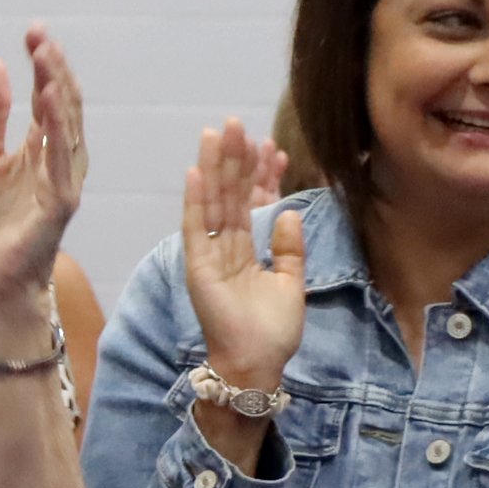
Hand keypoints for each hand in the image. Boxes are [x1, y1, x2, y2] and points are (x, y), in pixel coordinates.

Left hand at [0, 26, 86, 321]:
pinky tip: (51, 103)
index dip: (44, 64)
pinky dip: (58, 130)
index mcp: (42, 147)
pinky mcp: (60, 203)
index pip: (50, 97)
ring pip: (68, 127)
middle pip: (65, 105)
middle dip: (54, 69)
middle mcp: (61, 159)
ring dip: (59, 91)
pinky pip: (62, 161)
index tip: (34, 32)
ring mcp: (64, 180)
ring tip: (47, 58)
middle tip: (41, 37)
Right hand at [181, 119, 307, 397]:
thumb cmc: (274, 331)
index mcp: (248, 249)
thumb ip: (290, 247)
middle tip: (237, 123)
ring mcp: (210, 255)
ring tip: (216, 134)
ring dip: (213, 168)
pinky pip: (196, 228)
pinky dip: (195, 201)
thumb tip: (288, 211)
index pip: (250, 202)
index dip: (257, 174)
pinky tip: (196, 173)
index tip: (268, 145)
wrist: (258, 364)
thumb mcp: (292, 282)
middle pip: (229, 194)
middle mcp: (226, 247)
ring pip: (213, 202)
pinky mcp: (198, 266)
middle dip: (233, 159)